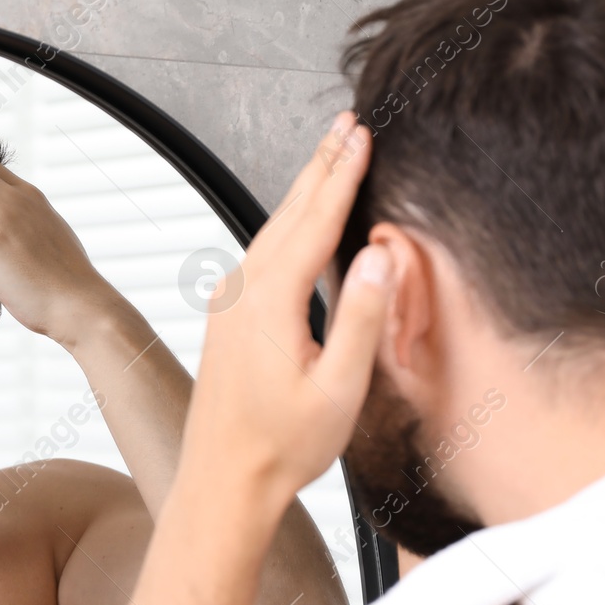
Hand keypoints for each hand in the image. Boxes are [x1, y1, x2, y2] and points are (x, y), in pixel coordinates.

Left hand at [179, 112, 393, 515]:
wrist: (223, 483)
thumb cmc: (281, 448)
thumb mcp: (339, 390)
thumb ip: (361, 320)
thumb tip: (381, 256)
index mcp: (269, 303)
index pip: (314, 222)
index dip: (343, 175)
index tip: (363, 133)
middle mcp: (241, 294)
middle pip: (288, 213)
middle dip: (321, 165)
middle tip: (347, 122)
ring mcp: (229, 305)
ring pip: (272, 231)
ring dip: (303, 192)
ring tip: (331, 156)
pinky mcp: (227, 320)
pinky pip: (262, 255)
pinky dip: (288, 226)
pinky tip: (300, 225)